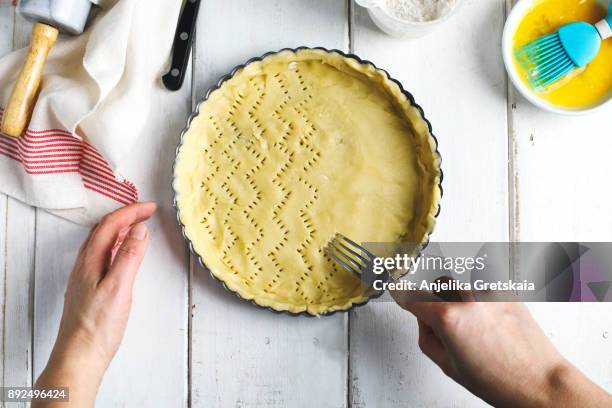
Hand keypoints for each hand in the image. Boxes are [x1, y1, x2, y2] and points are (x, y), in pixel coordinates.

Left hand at [34, 202, 156, 407]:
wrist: (80, 356)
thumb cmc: (98, 326)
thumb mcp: (119, 287)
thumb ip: (129, 256)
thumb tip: (140, 229)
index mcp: (90, 260)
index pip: (110, 225)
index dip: (131, 212)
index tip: (150, 207)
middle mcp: (84, 265)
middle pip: (103, 230)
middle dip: (125, 216)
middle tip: (146, 212)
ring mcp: (85, 276)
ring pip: (102, 242)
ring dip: (120, 229)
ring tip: (138, 227)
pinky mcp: (89, 288)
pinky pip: (102, 256)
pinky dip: (116, 246)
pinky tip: (124, 255)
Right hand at [392, 294, 611, 407]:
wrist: (539, 382)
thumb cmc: (500, 380)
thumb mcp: (448, 365)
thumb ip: (427, 335)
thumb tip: (423, 319)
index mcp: (448, 317)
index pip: (413, 296)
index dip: (401, 295)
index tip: (397, 290)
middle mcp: (468, 298)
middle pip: (437, 285)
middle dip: (434, 300)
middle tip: (442, 324)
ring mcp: (490, 293)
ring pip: (461, 287)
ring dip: (458, 300)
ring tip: (474, 330)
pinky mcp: (507, 294)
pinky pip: (483, 291)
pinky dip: (480, 303)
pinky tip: (491, 326)